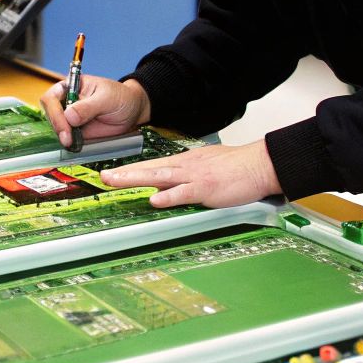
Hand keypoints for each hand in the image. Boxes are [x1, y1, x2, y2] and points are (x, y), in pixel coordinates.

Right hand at [41, 75, 150, 148]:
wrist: (132, 111)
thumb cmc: (120, 97)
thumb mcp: (107, 98)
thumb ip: (88, 106)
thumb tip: (69, 116)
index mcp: (70, 86)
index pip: (51, 97)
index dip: (55, 112)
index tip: (66, 126)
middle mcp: (66, 101)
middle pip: (50, 114)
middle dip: (57, 127)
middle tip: (67, 139)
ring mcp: (70, 117)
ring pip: (56, 127)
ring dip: (62, 136)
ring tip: (73, 143)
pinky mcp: (75, 131)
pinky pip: (66, 138)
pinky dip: (68, 143)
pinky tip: (75, 146)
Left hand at [97, 140, 282, 208]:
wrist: (259, 164)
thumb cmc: (236, 166)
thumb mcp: (206, 166)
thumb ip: (187, 175)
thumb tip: (170, 185)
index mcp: (184, 162)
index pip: (152, 165)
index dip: (131, 170)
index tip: (112, 174)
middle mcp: (185, 166)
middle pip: (149, 169)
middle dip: (124, 174)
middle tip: (103, 177)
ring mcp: (194, 177)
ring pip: (159, 177)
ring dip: (136, 179)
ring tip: (116, 181)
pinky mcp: (207, 189)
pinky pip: (184, 193)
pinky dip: (169, 196)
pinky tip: (154, 199)